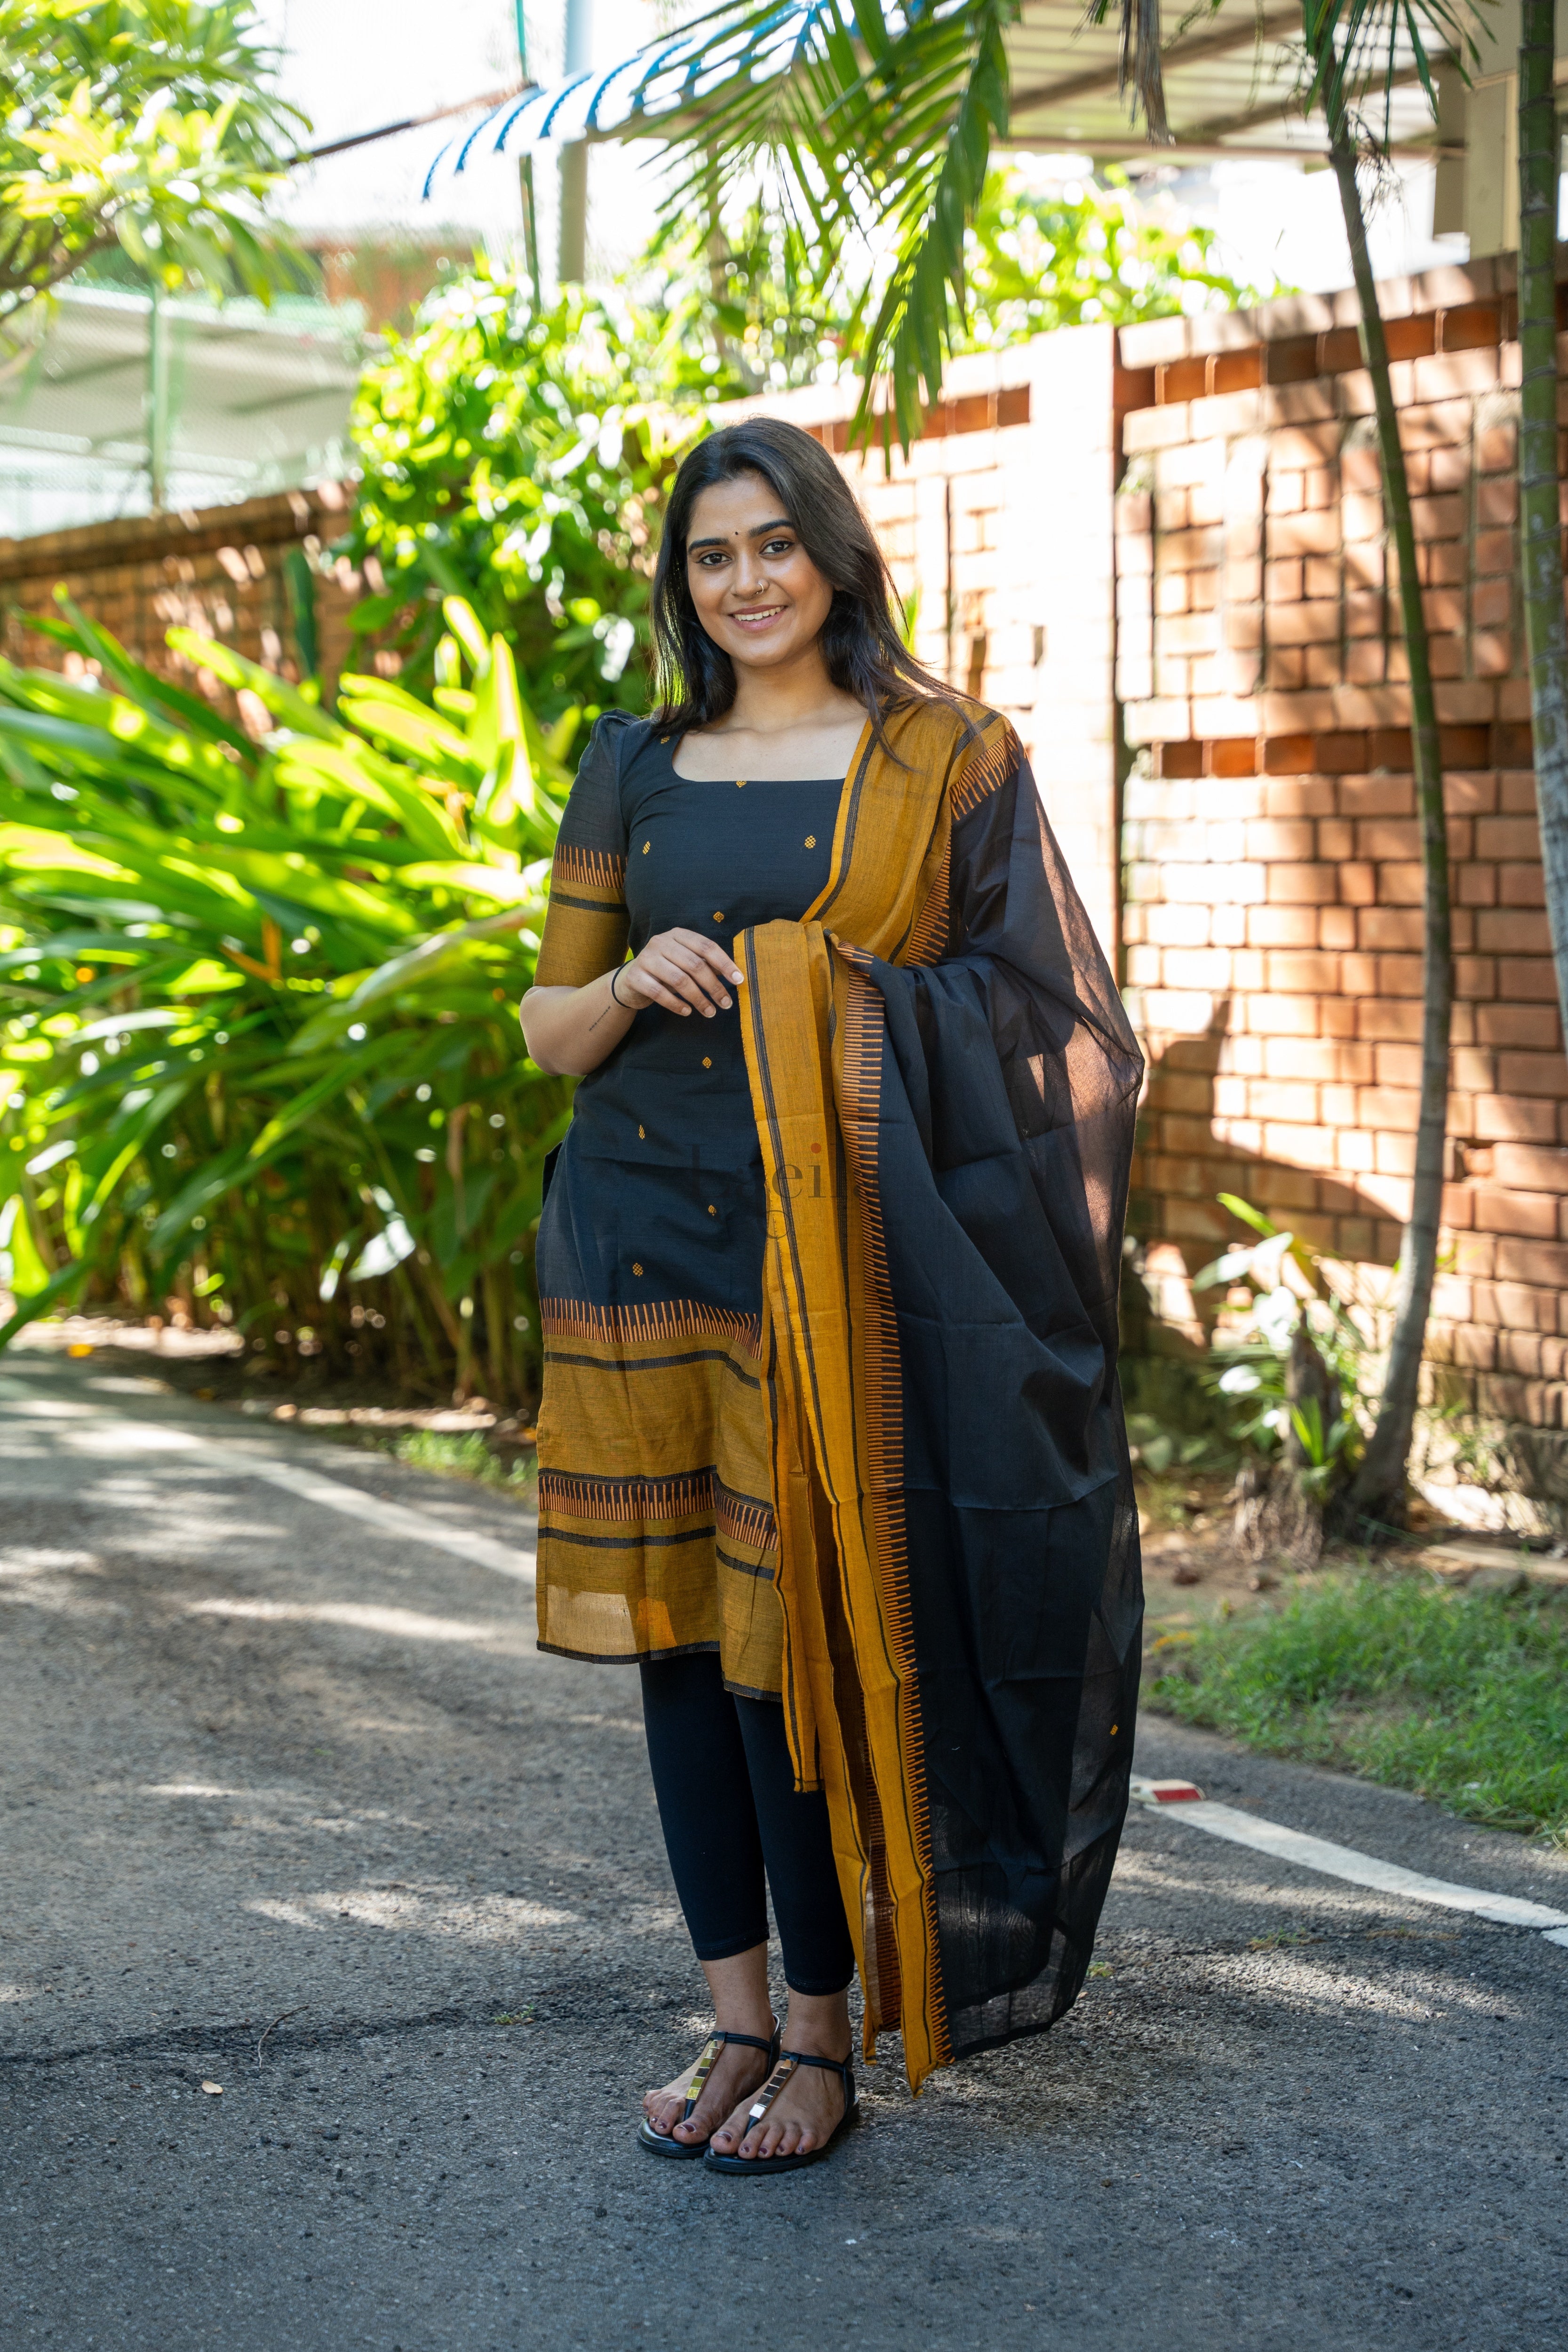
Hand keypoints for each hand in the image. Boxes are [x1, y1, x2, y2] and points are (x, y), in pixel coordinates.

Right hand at [616, 929, 744, 1018]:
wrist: (630, 981)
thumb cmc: (665, 971)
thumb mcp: (684, 963)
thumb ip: (704, 965)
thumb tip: (734, 976)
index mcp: (677, 935)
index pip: (706, 946)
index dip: (724, 963)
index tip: (739, 980)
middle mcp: (660, 942)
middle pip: (694, 964)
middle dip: (714, 986)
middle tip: (726, 1004)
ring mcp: (646, 958)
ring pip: (679, 980)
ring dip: (698, 998)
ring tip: (710, 1012)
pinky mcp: (635, 977)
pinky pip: (659, 993)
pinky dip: (676, 1004)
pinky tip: (687, 1012)